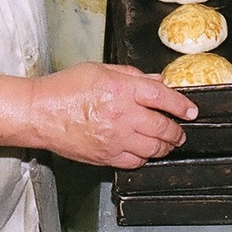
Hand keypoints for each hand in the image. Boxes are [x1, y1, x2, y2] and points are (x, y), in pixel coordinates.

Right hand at [28, 62, 197, 168]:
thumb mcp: (100, 69)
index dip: (181, 105)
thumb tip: (157, 82)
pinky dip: (144, 158)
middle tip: (180, 132)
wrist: (39, 113)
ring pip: (153, 148)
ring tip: (168, 144)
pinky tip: (145, 153)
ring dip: (165, 147)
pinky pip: (134, 162)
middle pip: (162, 127)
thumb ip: (132, 76)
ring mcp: (115, 138)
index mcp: (122, 89)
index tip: (191, 111)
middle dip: (176, 131)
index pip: (162, 97)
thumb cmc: (65, 88)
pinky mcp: (105, 156)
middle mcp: (122, 115)